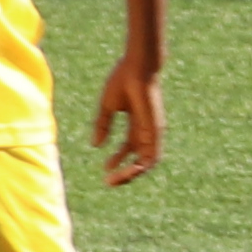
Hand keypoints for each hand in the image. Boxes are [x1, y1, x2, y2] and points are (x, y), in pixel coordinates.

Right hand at [89, 52, 158, 187]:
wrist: (137, 69)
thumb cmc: (122, 81)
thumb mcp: (107, 108)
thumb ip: (102, 126)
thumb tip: (95, 146)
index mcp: (136, 124)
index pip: (130, 148)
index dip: (118, 160)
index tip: (106, 169)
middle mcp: (146, 130)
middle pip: (140, 158)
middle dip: (126, 171)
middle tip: (109, 182)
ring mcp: (153, 131)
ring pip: (148, 162)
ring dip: (132, 174)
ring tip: (114, 181)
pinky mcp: (155, 131)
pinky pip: (152, 155)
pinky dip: (140, 167)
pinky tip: (126, 172)